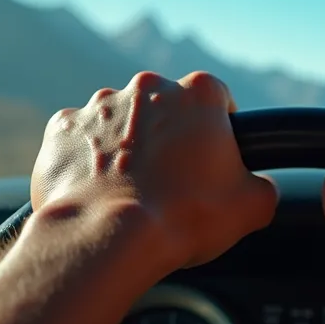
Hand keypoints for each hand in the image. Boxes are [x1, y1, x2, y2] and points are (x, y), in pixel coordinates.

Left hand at [30, 71, 277, 268]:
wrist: (108, 236)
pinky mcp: (61, 130)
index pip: (218, 100)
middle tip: (171, 183)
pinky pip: (78, 143)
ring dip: (125, 148)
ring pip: (119, 123)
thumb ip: (263, 187)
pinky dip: (85, 162)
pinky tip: (96, 194)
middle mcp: (147, 87)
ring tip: (129, 194)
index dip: (219, 131)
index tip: (214, 158)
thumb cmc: (185, 216)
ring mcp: (98, 105)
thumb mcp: (253, 207)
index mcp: (198, 95)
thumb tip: (259, 189)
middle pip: (164, 109)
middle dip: (168, 138)